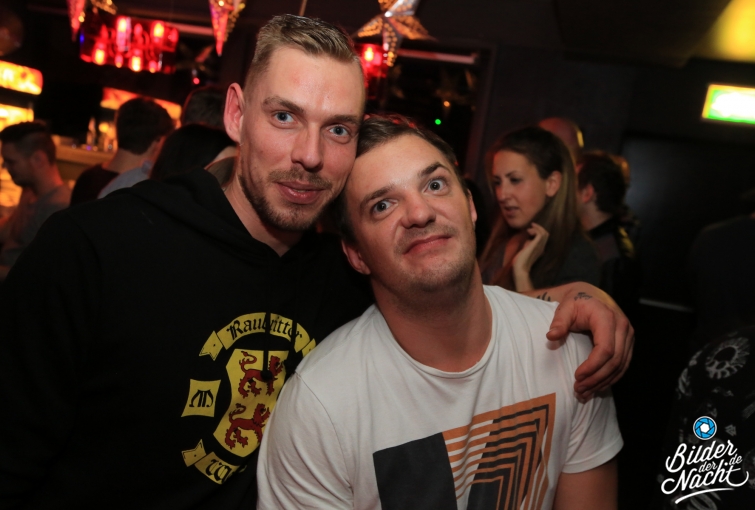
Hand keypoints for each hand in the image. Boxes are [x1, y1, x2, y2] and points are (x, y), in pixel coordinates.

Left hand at [512, 223, 548, 274]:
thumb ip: (528, 245)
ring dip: (537, 228)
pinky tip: (529, 231)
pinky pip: (540, 234)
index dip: (539, 231)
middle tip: (532, 225)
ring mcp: (539, 247)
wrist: (520, 268)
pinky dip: (535, 230)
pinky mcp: (536, 246)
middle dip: (539, 228)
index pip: (544, 238)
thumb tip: (528, 240)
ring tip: (529, 229)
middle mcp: (541, 247)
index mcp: (539, 249)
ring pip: (544, 233)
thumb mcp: (525, 251)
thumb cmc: (520, 262)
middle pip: (546, 234)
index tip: (530, 229)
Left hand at [545, 283, 633, 400]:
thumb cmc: (576, 302)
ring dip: (603, 381)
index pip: (606, 349)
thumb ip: (559, 322)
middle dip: (597, 378)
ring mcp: (628, 336)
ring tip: (585, 392)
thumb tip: (551, 336)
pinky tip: (596, 386)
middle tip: (579, 389)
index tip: (577, 376)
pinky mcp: (628, 343)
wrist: (590, 295)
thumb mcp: (565, 308)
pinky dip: (610, 378)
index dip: (593, 366)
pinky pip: (623, 365)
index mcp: (607, 318)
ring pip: (620, 366)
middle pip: (615, 360)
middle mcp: (623, 327)